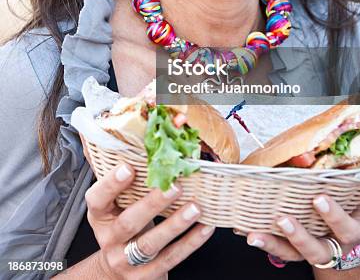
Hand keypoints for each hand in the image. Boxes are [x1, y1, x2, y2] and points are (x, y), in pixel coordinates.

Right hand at [85, 163, 214, 278]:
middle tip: (174, 186)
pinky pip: (170, 258)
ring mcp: (126, 260)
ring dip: (175, 224)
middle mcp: (109, 239)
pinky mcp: (145, 276)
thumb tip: (153, 149)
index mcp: (100, 216)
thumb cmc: (123, 225)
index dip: (111, 184)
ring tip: (195, 207)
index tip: (129, 167)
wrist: (117, 269)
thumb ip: (129, 184)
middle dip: (152, 204)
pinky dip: (190, 243)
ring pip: (151, 243)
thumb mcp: (118, 205)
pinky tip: (205, 227)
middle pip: (128, 223)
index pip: (97, 199)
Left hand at [237, 169, 359, 265]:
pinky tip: (247, 232)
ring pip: (294, 254)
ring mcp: (312, 250)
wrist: (353, 234)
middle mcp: (332, 246)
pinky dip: (264, 242)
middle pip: (317, 247)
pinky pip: (279, 251)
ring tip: (255, 234)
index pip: (345, 228)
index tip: (319, 198)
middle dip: (300, 234)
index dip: (333, 215)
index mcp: (353, 231)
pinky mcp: (296, 250)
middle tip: (284, 218)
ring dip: (274, 244)